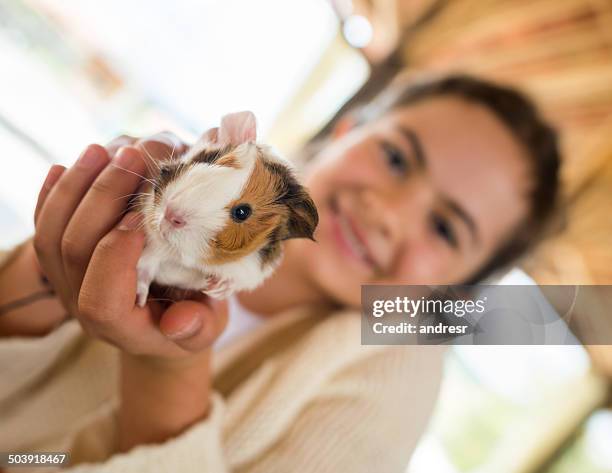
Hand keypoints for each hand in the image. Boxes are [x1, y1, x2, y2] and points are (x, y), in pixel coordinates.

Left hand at [33, 133, 226, 358]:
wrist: (166, 315)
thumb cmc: (193, 317)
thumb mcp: (208, 329)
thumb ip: (196, 329)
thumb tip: (177, 322)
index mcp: (122, 326)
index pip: (101, 299)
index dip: (116, 255)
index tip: (144, 216)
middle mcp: (84, 304)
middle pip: (74, 251)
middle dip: (101, 199)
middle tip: (133, 158)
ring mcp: (66, 280)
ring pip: (51, 233)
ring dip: (76, 186)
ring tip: (103, 150)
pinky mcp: (60, 258)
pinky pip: (44, 224)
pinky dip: (53, 192)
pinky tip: (69, 165)